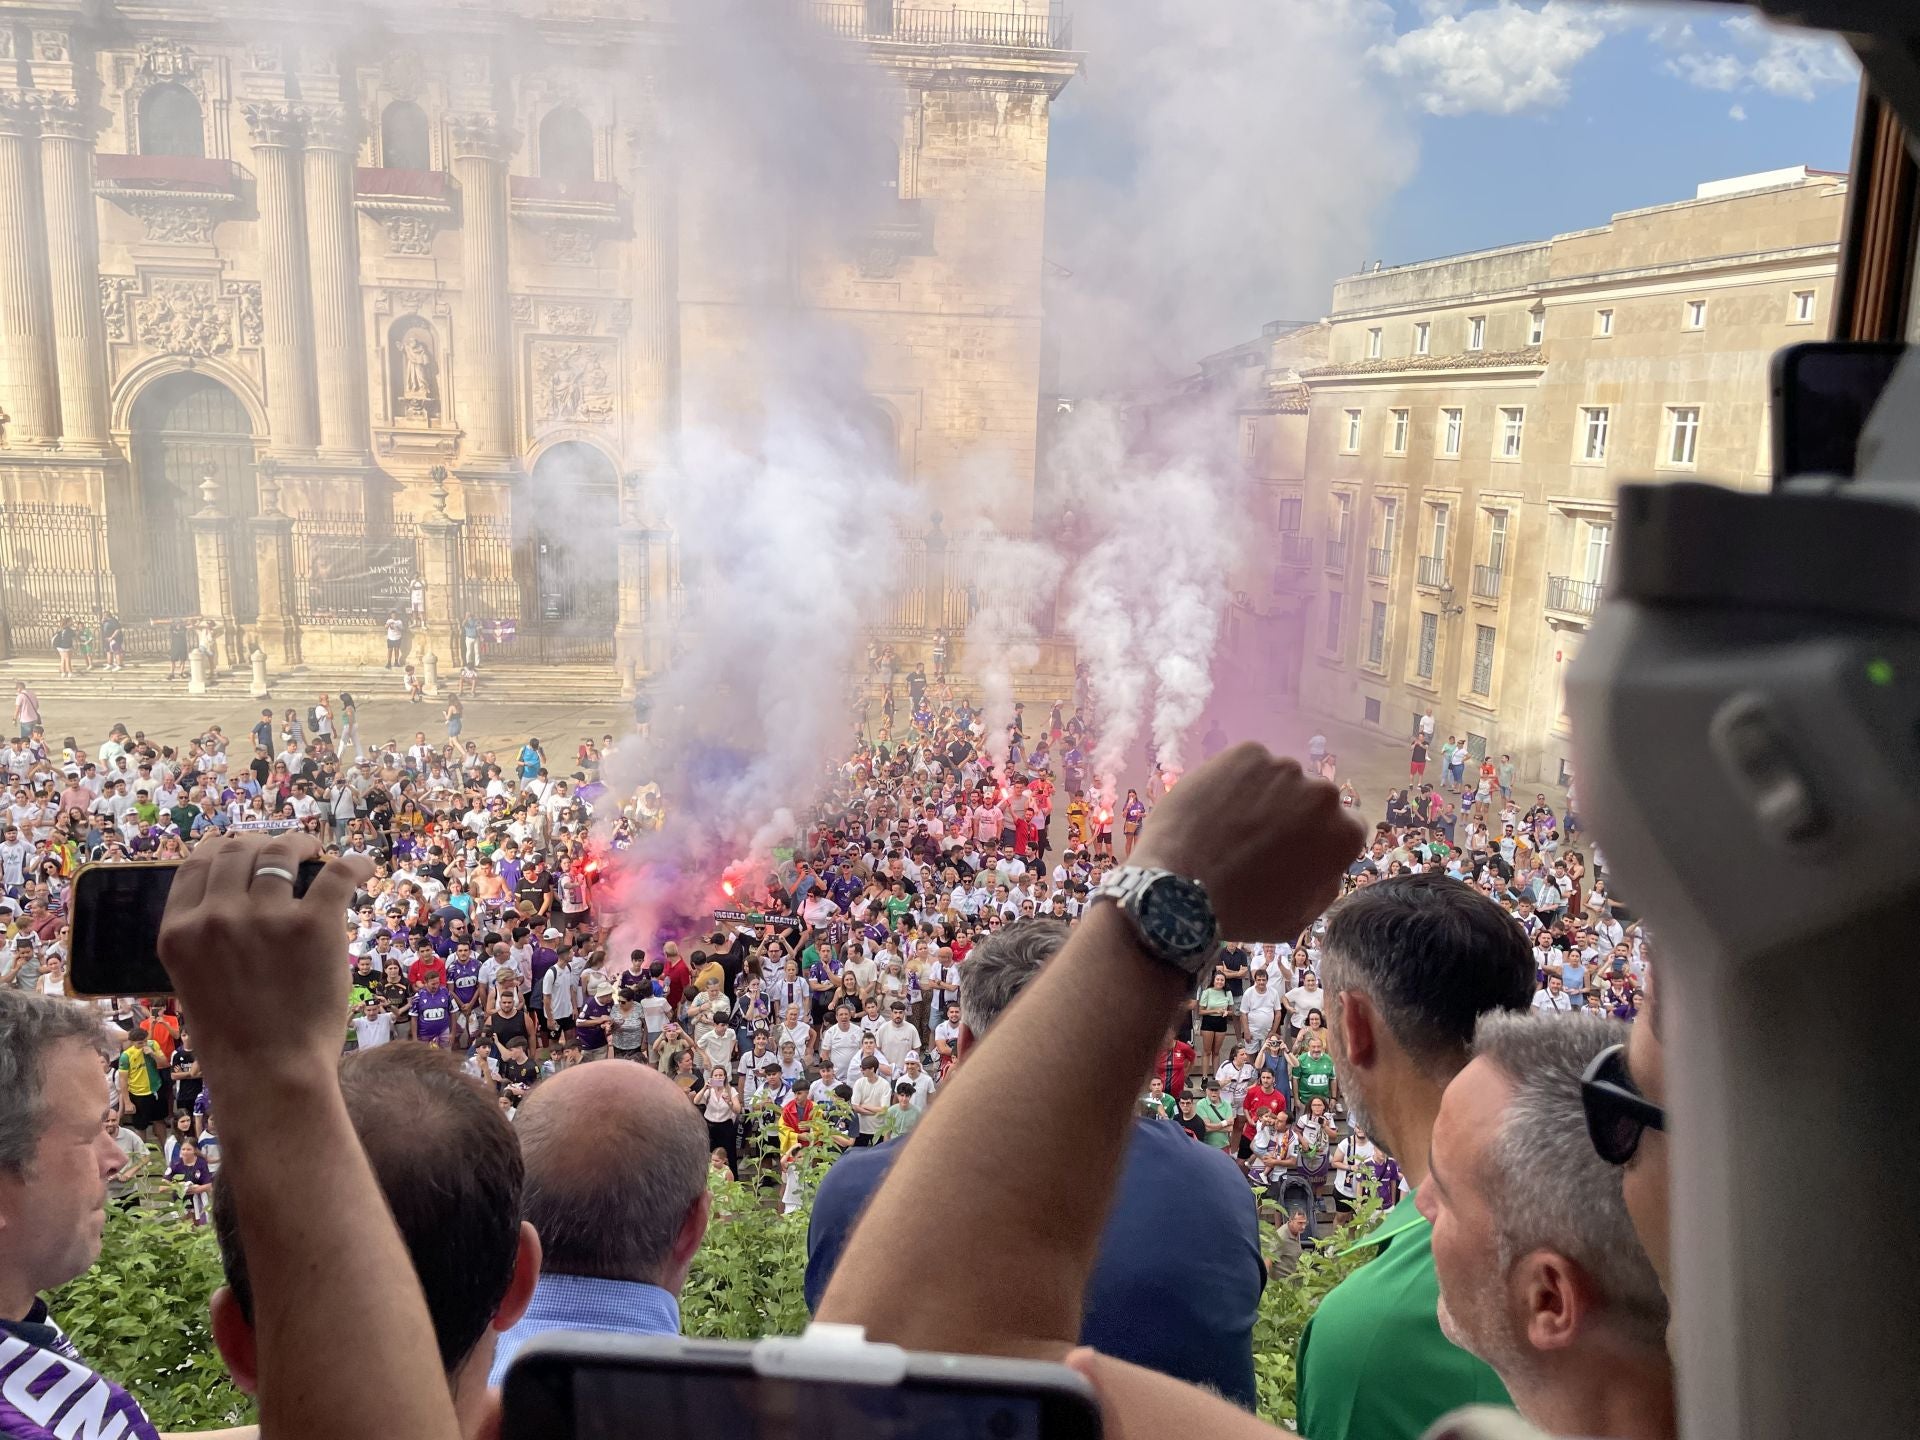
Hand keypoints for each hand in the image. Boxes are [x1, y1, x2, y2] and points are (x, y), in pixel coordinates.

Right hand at [157, 833, 371, 1082]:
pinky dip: (353, 863)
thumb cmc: (236, 1041)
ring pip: (282, 852)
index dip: (222, 848)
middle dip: (262, 842)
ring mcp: (265, 917)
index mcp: (178, 932)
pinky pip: (337, 872)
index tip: (243, 848)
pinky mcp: (314, 924)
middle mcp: (216, 917)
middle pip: (237, 850)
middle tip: (286, 848)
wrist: (270, 1073)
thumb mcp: (195, 983)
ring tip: (316, 850)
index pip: (195, 864)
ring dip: (302, 845)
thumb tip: (236, 901)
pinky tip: (363, 866)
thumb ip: (206, 941)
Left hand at [1129, 744, 1363, 942]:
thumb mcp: (1298, 918)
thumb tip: (1328, 864)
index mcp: (1344, 834)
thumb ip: (1325, 885)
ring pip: (1278, 779)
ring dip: (1262, 795)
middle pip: (1311, 799)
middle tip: (1255, 838)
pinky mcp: (1247, 753)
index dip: (1314, 840)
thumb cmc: (1242, 911)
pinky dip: (1234, 780)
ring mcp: (1284, 768)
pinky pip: (1246, 765)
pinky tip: (1214, 807)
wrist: (1178, 887)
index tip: (1289, 850)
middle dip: (1291, 814)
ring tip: (1228, 824)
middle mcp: (1322, 794)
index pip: (1342, 827)